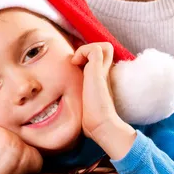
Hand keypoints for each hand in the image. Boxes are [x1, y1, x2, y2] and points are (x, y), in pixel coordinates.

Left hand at [73, 43, 135, 158]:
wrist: (102, 126)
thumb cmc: (92, 122)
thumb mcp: (84, 106)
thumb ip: (80, 102)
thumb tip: (67, 112)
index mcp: (102, 80)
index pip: (100, 60)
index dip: (88, 58)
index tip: (76, 66)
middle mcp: (105, 73)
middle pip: (105, 50)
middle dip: (88, 50)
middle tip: (77, 63)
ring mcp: (103, 71)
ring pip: (103, 46)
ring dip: (86, 49)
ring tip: (76, 62)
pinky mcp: (98, 71)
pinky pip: (95, 48)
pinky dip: (83, 51)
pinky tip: (75, 63)